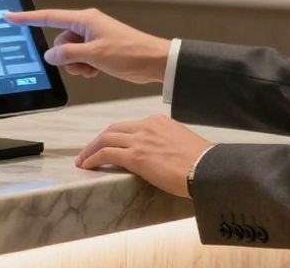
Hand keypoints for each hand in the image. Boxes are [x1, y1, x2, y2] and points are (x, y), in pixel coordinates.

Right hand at [4, 8, 170, 83]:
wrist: (154, 62)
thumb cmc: (129, 53)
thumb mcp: (94, 55)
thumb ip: (68, 54)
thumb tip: (50, 55)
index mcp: (84, 20)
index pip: (48, 17)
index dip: (27, 18)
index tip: (9, 16)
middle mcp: (87, 26)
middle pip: (60, 41)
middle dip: (66, 57)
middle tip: (83, 64)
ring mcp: (93, 37)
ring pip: (69, 53)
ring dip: (76, 65)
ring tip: (93, 69)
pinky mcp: (98, 48)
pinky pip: (79, 58)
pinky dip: (84, 67)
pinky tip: (96, 71)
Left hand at [76, 114, 213, 197]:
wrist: (207, 168)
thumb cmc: (200, 161)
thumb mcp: (180, 142)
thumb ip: (164, 143)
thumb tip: (154, 155)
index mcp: (158, 121)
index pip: (130, 126)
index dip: (115, 136)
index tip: (108, 145)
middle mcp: (147, 126)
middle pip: (113, 129)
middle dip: (98, 140)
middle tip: (89, 152)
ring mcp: (140, 140)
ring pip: (105, 139)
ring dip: (90, 150)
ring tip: (83, 160)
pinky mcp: (136, 156)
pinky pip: (106, 153)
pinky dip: (93, 158)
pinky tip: (87, 166)